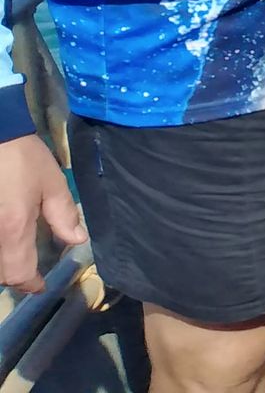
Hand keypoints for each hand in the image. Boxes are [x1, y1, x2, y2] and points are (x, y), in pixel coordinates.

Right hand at [0, 133, 86, 293]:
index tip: (40, 285)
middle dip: (15, 275)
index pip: (18, 273)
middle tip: (31, 271)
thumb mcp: (51, 183)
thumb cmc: (21, 158)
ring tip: (18, 257)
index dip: (30, 284)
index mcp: (13, 228)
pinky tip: (6, 238)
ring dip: (4, 263)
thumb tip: (77, 240)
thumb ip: (63, 215)